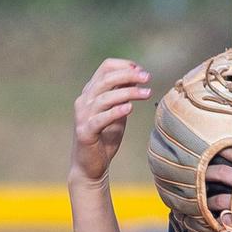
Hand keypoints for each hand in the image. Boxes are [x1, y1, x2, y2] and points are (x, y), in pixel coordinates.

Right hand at [70, 59, 151, 184]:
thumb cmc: (105, 136)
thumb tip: (136, 78)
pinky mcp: (85, 132)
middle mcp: (84, 100)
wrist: (90, 164)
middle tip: (147, 78)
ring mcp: (83, 116)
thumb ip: (123, 96)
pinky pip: (99, 119)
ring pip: (104, 98)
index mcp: (92, 92)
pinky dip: (115, 112)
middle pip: (105, 79)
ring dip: (127, 93)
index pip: (105, 68)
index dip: (124, 66)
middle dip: (128, 75)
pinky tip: (129, 108)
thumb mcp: (117, 112)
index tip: (142, 71)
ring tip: (147, 94)